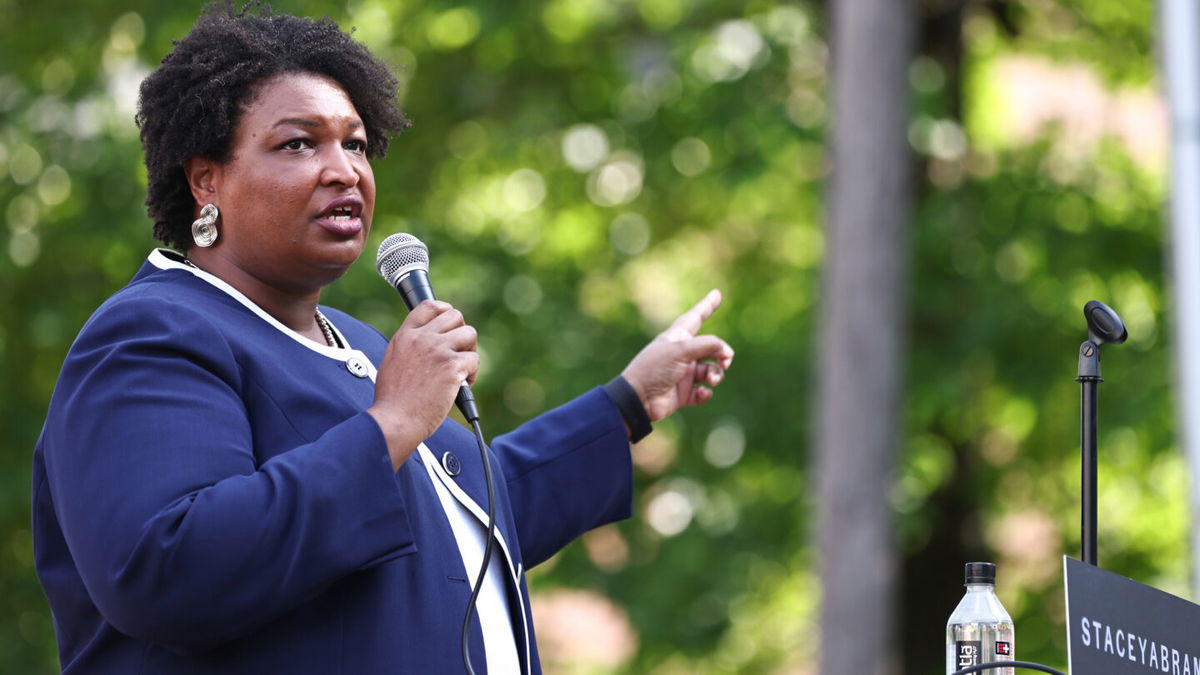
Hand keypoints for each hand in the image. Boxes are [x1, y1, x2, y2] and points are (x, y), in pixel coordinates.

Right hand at [367, 300, 478, 468]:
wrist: (395, 420)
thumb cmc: (393, 401)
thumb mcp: (392, 363)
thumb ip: (409, 349)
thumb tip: (426, 348)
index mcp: (405, 336)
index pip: (429, 306)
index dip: (445, 312)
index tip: (450, 325)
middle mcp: (421, 338)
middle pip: (455, 316)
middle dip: (461, 334)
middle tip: (458, 354)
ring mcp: (437, 350)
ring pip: (469, 333)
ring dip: (469, 352)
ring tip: (461, 371)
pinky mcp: (451, 366)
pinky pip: (474, 360)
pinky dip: (472, 374)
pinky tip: (461, 386)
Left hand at [621, 289, 733, 422]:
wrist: (638, 398)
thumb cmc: (654, 368)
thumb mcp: (680, 350)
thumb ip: (707, 345)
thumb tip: (726, 350)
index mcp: (677, 338)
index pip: (695, 318)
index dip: (707, 306)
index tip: (717, 294)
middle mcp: (682, 354)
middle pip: (711, 348)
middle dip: (722, 353)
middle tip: (725, 359)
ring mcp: (683, 374)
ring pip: (710, 371)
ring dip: (716, 374)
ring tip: (712, 379)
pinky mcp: (683, 393)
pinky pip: (703, 391)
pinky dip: (705, 392)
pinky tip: (701, 393)